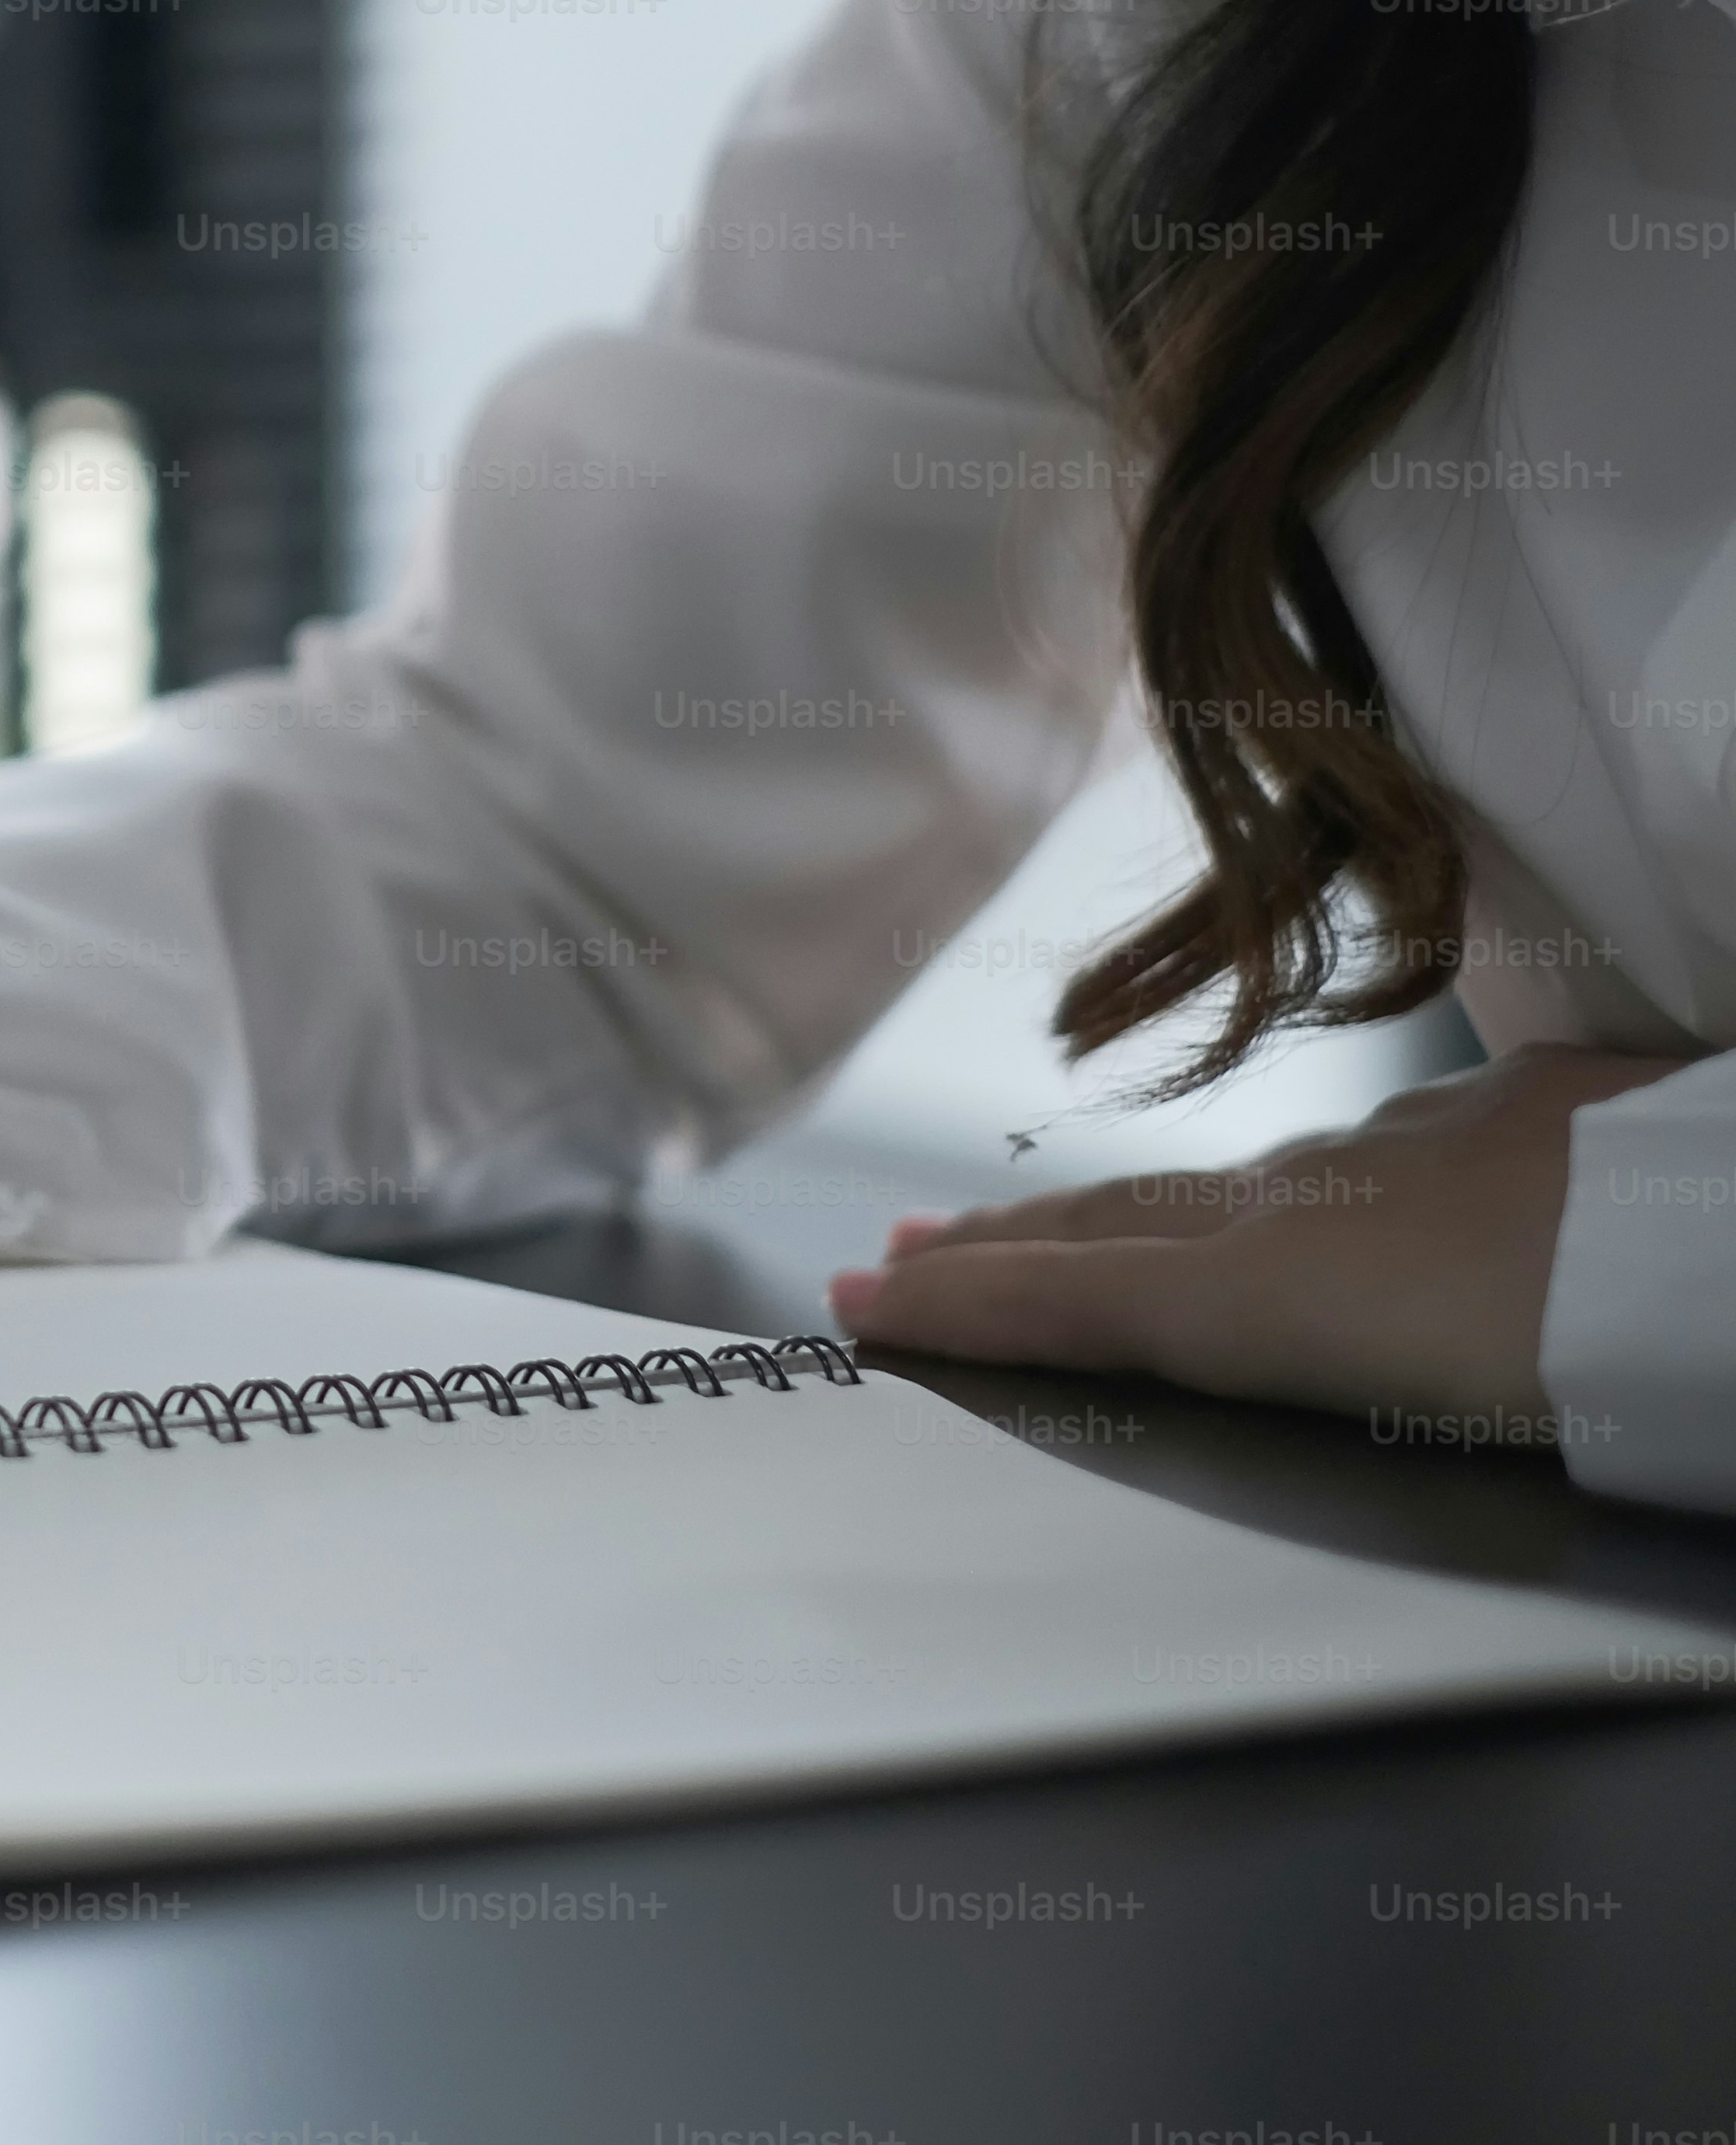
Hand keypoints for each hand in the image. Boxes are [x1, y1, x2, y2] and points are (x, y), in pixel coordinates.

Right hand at [826, 1044, 1685, 1423]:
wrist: (1724, 1228)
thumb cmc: (1588, 1349)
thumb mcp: (1411, 1405)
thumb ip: (1306, 1372)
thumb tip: (1279, 1351)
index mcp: (1275, 1280)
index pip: (1082, 1288)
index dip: (969, 1300)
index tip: (867, 1298)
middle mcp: (1317, 1200)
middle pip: (1127, 1221)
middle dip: (1005, 1241)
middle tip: (913, 1248)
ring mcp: (1414, 1147)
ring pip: (1241, 1182)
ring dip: (1140, 1210)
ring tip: (1083, 1228)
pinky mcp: (1524, 1112)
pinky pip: (1378, 1146)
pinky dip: (1310, 1179)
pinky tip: (1336, 1186)